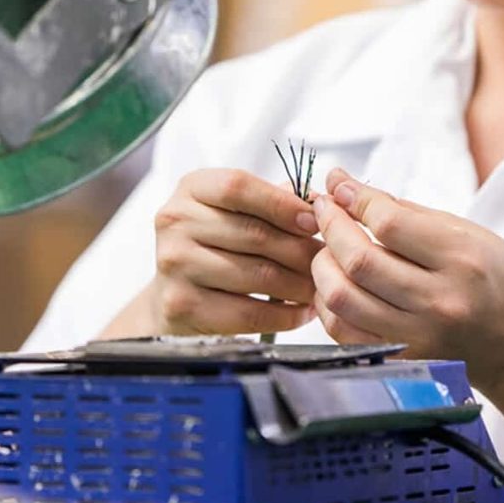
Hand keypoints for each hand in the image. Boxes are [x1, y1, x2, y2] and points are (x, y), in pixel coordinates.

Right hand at [150, 169, 322, 334]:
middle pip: (256, 234)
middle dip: (302, 251)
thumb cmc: (215, 247)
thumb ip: (275, 200)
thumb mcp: (235, 212)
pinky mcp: (181, 304)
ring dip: (300, 285)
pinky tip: (301, 312)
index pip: (239, 187)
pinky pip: (250, 313)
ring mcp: (174, 264)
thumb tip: (320, 202)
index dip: (282, 204)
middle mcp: (176, 221)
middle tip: (329, 262)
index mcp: (192, 188)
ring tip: (320, 288)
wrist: (174, 296)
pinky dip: (285, 315)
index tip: (315, 221)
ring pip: (259, 275)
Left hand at [310, 168, 503, 391]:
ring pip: (342, 299)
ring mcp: (419, 337)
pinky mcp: (403, 361)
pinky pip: (344, 332)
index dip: (354, 199)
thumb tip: (345, 187)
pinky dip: (329, 304)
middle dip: (330, 227)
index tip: (338, 185)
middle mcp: (440, 302)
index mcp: (462, 260)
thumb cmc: (499, 280)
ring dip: (323, 267)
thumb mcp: (468, 233)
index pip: (388, 223)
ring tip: (327, 250)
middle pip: (358, 261)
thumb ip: (404, 212)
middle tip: (323, 210)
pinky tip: (336, 285)